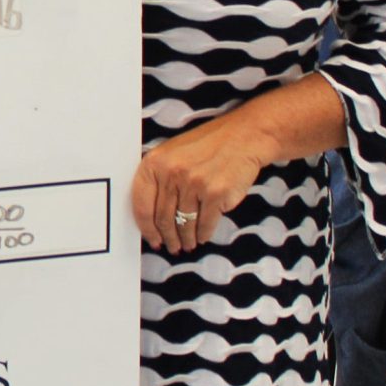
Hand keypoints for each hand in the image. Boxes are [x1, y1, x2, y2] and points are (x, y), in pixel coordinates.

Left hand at [132, 109, 275, 255]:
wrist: (243, 138)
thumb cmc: (206, 148)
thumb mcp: (171, 155)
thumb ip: (158, 180)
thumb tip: (151, 219)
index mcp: (154, 163)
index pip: (141, 205)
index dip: (146, 228)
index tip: (152, 239)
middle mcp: (172, 173)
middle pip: (163, 218)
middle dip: (168, 238)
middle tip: (171, 247)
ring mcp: (194, 184)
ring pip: (184, 224)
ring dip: (186, 239)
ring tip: (187, 245)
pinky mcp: (216, 194)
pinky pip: (206, 224)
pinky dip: (203, 234)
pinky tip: (202, 237)